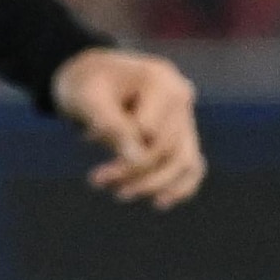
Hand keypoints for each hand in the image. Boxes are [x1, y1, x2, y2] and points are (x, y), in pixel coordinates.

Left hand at [54, 45, 206, 207]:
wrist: (90, 76)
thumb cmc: (86, 84)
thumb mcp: (89, 99)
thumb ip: (113, 125)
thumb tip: (138, 159)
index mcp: (160, 80)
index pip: (151, 131)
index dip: (121, 146)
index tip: (87, 138)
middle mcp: (181, 96)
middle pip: (166, 148)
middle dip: (131, 171)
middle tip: (95, 180)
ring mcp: (185, 116)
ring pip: (184, 161)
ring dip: (153, 184)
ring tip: (120, 194)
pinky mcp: (182, 135)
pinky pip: (193, 166)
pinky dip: (180, 187)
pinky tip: (159, 203)